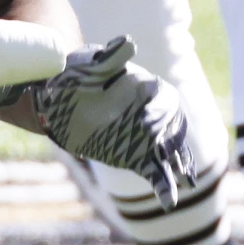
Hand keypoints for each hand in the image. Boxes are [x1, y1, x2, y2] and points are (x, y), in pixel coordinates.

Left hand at [31, 35, 200, 208]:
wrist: (57, 102)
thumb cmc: (74, 76)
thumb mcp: (87, 65)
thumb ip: (108, 58)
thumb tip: (127, 42)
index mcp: (148, 88)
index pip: (165, 99)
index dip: (159, 111)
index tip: (146, 122)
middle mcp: (153, 113)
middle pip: (174, 129)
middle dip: (172, 141)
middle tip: (163, 151)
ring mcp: (147, 137)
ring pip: (171, 153)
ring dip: (179, 167)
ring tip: (185, 184)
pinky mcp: (137, 156)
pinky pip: (156, 173)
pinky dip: (164, 187)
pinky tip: (169, 202)